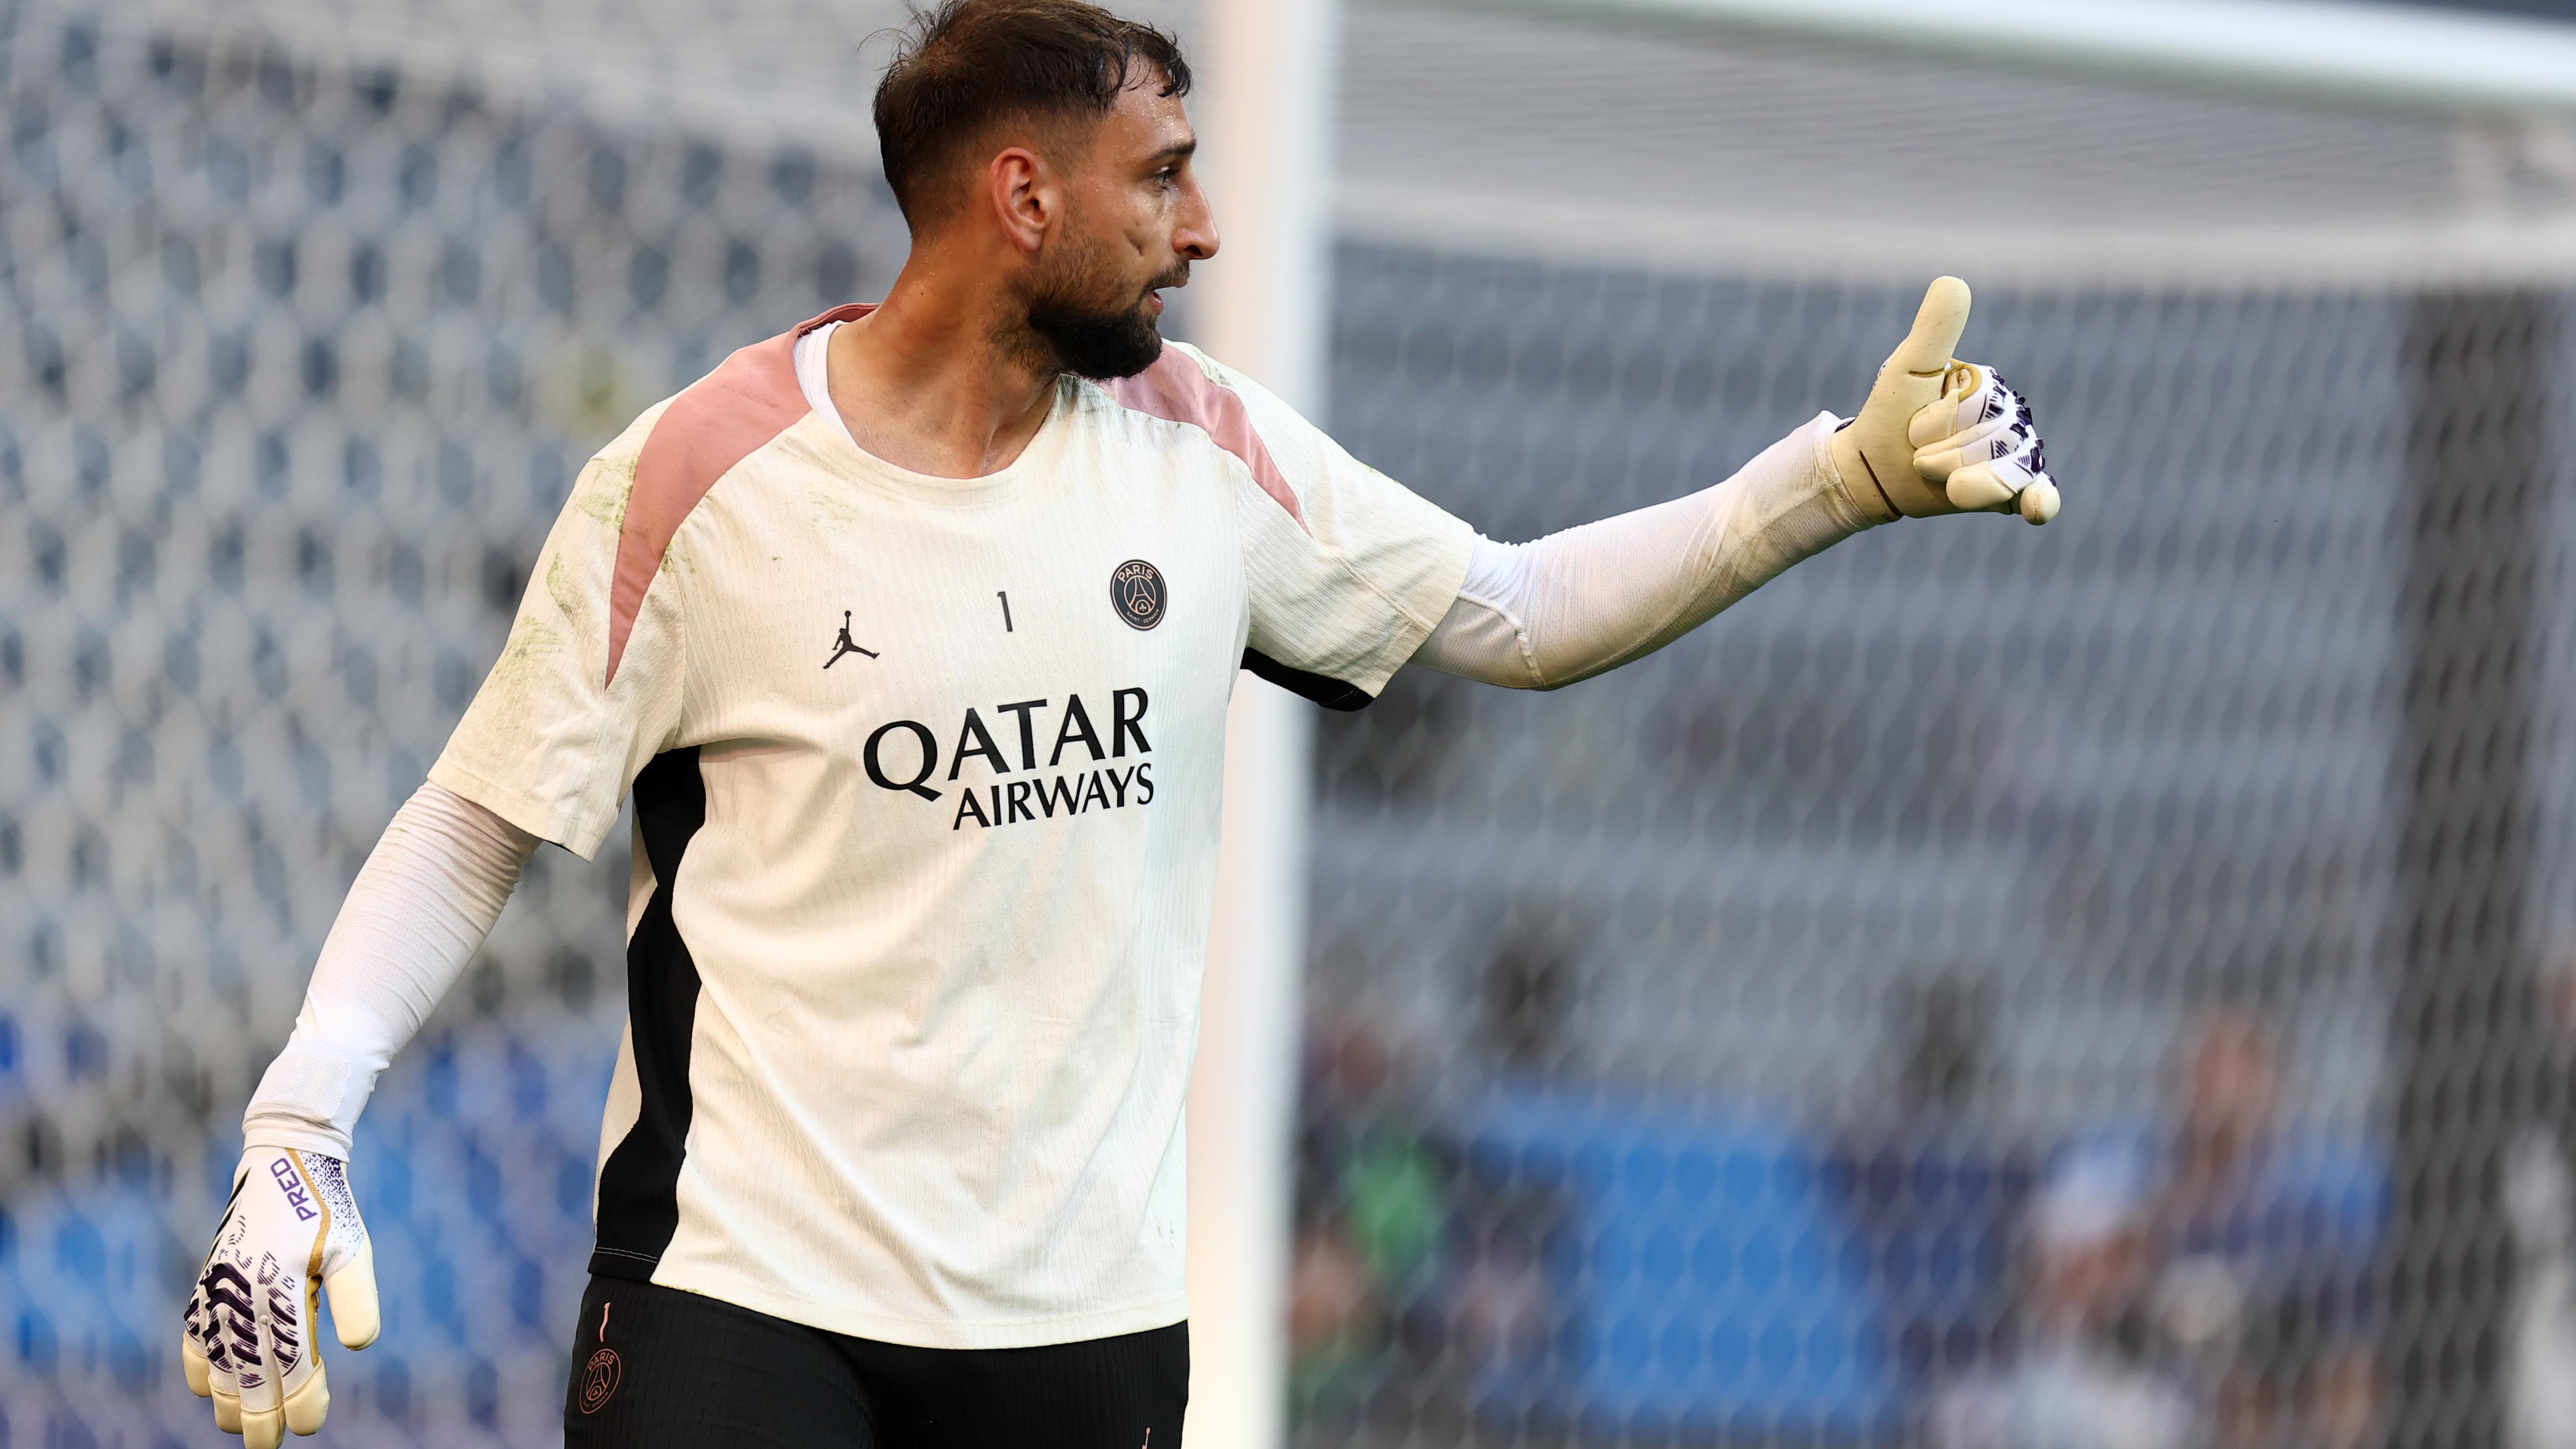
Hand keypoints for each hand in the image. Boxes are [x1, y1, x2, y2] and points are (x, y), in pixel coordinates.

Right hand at [182, 1148, 379, 1447]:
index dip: (301, 1402)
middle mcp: (243, 1297)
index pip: (291, 1365)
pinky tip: (207, 1389)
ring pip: (215, 1366)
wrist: (283, 1166)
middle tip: (271, 1445)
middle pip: (248, 1377)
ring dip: (227, 1401)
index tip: (310, 1425)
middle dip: (261, 1418)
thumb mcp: (354, 1249)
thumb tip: (359, 1345)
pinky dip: (197, 1369)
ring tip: (243, 1425)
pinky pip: (192, 1339)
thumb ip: (356, 1298)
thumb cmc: (327, 1211)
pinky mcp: (206, 1286)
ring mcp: (219, 1293)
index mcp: (282, 1291)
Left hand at [1831, 277, 2060, 524]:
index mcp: (1993, 389)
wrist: (1874, 469)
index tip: (1914, 424)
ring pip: (2005, 475)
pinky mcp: (2010, 493)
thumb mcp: (1908, 368)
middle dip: (1944, 455)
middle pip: (1995, 444)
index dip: (1939, 424)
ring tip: (1937, 476)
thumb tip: (1954, 281)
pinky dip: (2041, 502)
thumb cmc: (1890, 414)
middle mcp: (2012, 420)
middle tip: (1920, 453)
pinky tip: (2038, 509)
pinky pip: (2038, 496)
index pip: (1983, 408)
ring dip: (1961, 482)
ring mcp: (2014, 458)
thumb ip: (1935, 330)